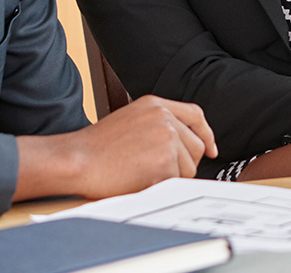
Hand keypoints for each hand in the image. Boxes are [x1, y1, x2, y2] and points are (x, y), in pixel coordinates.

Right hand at [14, 95, 216, 201]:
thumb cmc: (97, 147)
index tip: (211, 148)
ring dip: (171, 176)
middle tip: (159, 171)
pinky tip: (139, 179)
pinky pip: (176, 181)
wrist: (78, 159)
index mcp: (155, 104)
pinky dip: (161, 186)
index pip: (195, 115)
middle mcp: (164, 117)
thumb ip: (158, 124)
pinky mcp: (164, 160)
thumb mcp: (131, 120)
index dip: (206, 133)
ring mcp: (167, 137)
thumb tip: (183, 143)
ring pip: (189, 167)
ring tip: (142, 173)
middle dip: (185, 163)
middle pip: (197, 146)